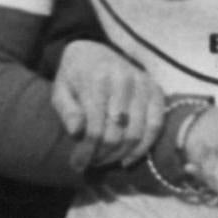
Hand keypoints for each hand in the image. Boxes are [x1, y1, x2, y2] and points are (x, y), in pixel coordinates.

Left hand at [51, 41, 165, 170]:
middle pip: (117, 133)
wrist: (94, 52)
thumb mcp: (60, 90)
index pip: (95, 126)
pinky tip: (127, 159)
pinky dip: (143, 147)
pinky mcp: (156, 90)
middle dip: (103, 154)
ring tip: (105, 161)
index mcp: (98, 78)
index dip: (86, 151)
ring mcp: (143, 84)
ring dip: (120, 154)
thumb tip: (76, 132)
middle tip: (91, 163)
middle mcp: (124, 79)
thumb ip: (67, 110)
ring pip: (136, 132)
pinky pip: (156, 125)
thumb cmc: (74, 76)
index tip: (77, 165)